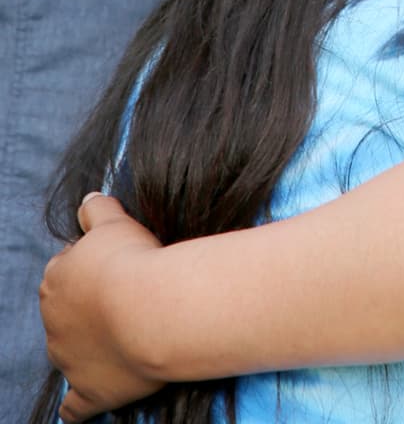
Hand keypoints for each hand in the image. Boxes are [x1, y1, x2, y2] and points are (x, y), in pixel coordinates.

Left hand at [40, 194, 163, 420]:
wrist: (151, 309)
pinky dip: (78, 405)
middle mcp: (54, 322)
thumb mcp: (114, 222)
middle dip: (88, 310)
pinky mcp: (88, 391)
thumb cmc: (133, 261)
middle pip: (67, 315)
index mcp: (56, 280)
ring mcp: (69, 360)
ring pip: (70, 355)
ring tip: (123, 338)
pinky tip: (84, 403)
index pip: (67, 273)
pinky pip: (75, 407)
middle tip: (124, 301)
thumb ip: (97, 210)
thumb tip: (88, 199)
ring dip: (89, 349)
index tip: (117, 269)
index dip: (93, 271)